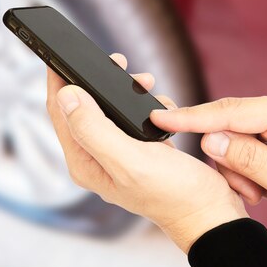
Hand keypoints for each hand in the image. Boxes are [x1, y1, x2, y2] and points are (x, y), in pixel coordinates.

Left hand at [47, 54, 247, 251]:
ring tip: (146, 83)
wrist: (209, 213)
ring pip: (108, 109)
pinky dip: (143, 105)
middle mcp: (94, 157)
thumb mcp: (130, 160)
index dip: (58, 81)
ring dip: (124, 91)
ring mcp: (115, 154)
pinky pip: (129, 117)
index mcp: (83, 161)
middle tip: (120, 63)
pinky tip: (158, 107)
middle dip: (98, 81)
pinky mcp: (135, 150)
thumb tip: (66, 95)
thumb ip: (94, 129)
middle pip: (82, 107)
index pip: (60, 112)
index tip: (61, 53)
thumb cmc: (173, 194)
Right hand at [151, 86, 266, 228]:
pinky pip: (241, 142)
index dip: (191, 118)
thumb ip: (250, 160)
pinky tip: (265, 182)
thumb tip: (209, 139)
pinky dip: (245, 166)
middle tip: (254, 194)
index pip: (230, 112)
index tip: (158, 118)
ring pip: (230, 138)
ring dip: (239, 170)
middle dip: (231, 163)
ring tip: (264, 192)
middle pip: (227, 127)